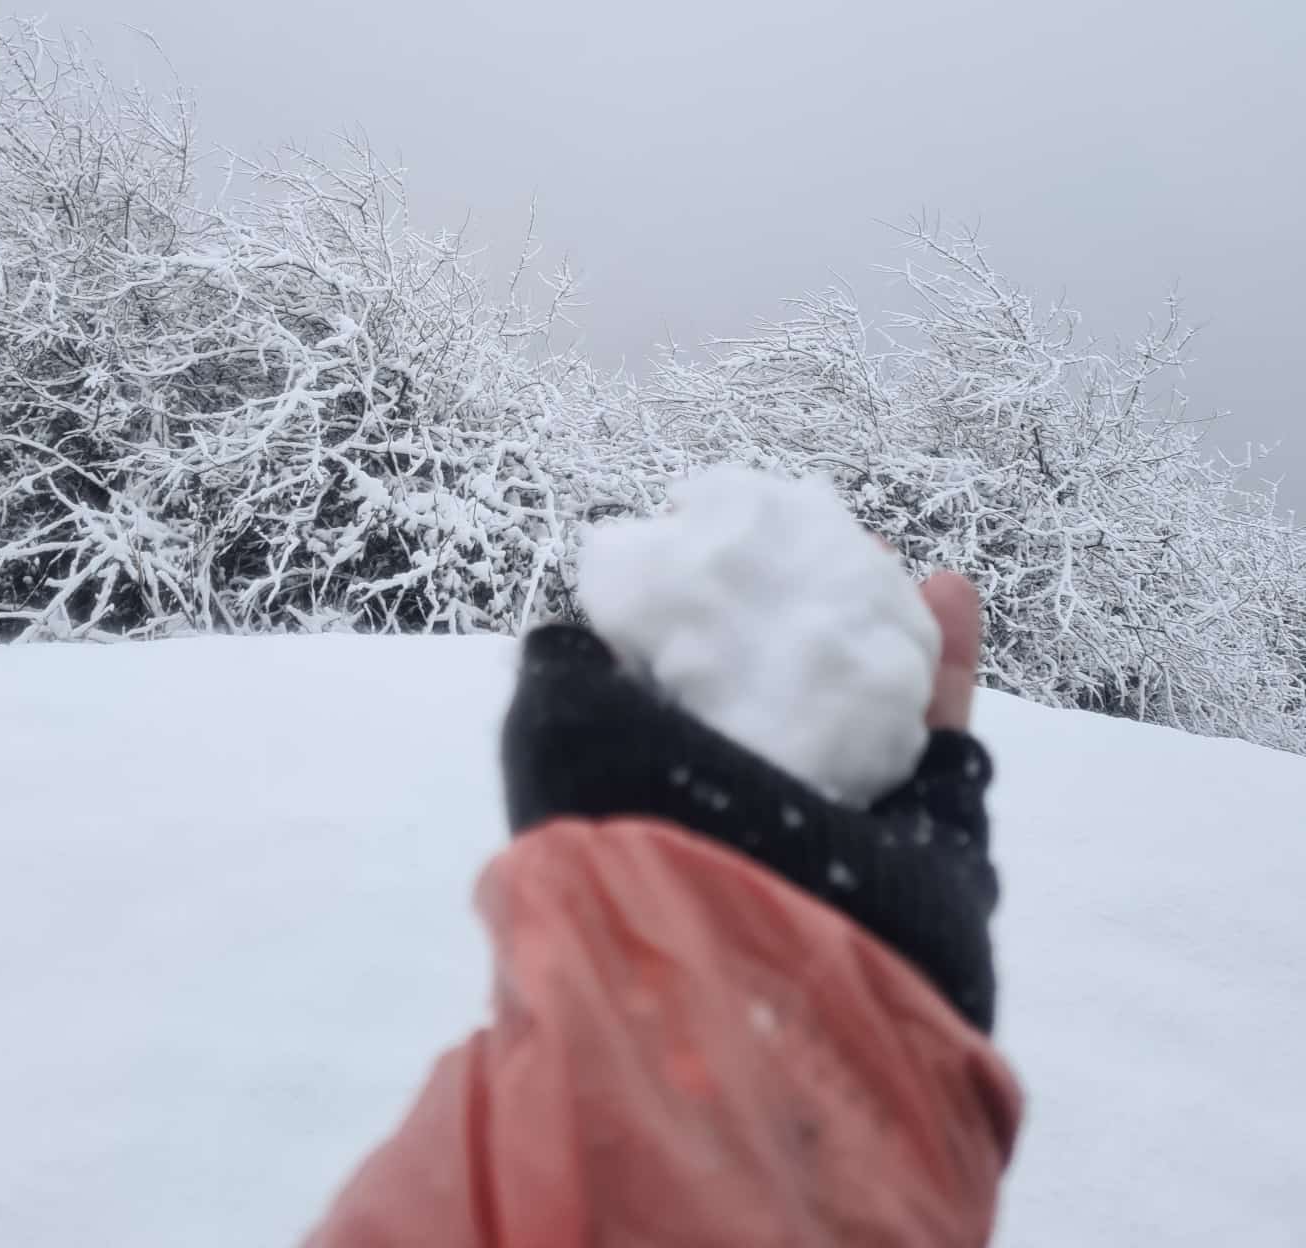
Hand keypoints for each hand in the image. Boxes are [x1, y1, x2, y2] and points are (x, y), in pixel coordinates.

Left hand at [503, 572, 1000, 1032]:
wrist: (757, 970)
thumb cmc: (638, 833)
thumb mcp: (556, 733)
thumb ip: (565, 668)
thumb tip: (573, 622)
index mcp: (656, 784)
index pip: (684, 680)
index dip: (705, 606)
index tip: (725, 538)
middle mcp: (744, 806)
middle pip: (783, 685)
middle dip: (804, 608)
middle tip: (820, 537)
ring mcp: (834, 828)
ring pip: (864, 703)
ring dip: (881, 622)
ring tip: (894, 553)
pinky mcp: (919, 844)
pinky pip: (934, 739)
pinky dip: (945, 664)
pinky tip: (950, 594)